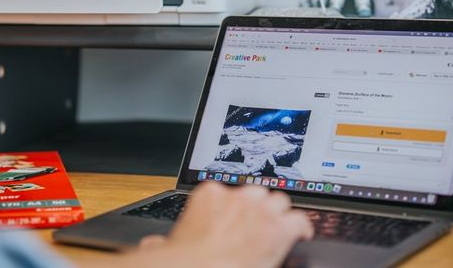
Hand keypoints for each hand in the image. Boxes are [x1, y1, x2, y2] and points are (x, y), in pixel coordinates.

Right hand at [86, 181, 313, 267]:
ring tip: (279, 228)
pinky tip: (302, 235)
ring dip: (279, 215)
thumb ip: (162, 241)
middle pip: (258, 192)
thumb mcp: (169, 245)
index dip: (237, 207)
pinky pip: (299, 220)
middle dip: (259, 208)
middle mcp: (237, 195)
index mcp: (210, 194)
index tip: (236, 219)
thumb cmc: (186, 261)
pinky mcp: (280, 227)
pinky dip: (301, 228)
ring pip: (279, 202)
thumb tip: (151, 245)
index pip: (230, 191)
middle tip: (258, 225)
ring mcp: (260, 209)